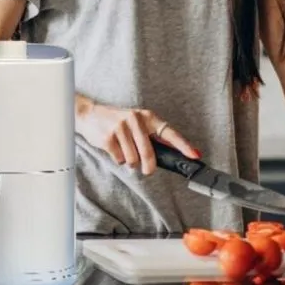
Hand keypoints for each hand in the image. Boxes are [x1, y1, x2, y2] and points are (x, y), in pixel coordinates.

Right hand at [76, 101, 200, 174]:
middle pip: (149, 154)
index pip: (169, 132)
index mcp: (147, 116)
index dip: (183, 145)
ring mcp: (121, 127)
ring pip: (133, 160)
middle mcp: (135, 119)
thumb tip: (170, 155)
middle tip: (146, 169)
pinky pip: (120, 160)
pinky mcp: (108, 137)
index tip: (195, 155)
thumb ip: (152, 137)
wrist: (90, 114)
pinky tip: (114, 148)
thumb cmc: (118, 122)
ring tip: (123, 150)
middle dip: (148, 166)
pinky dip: (118, 159)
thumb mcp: (137, 123)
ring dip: (129, 161)